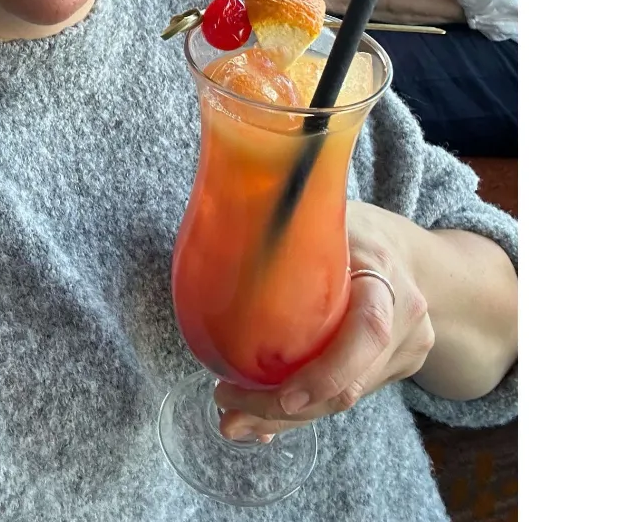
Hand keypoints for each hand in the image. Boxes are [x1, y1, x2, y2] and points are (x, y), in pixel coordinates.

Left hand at [213, 202, 435, 440]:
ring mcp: (404, 353)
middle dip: (284, 408)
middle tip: (227, 409)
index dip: (327, 372)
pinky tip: (264, 416)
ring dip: (286, 416)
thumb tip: (222, 240)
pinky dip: (304, 408)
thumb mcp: (328, 217)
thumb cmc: (359, 231)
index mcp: (385, 275)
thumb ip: (291, 233)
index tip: (282, 396)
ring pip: (342, 399)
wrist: (414, 257)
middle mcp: (404, 321)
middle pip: (349, 384)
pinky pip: (345, 396)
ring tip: (235, 419)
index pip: (367, 331)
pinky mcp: (392, 373)